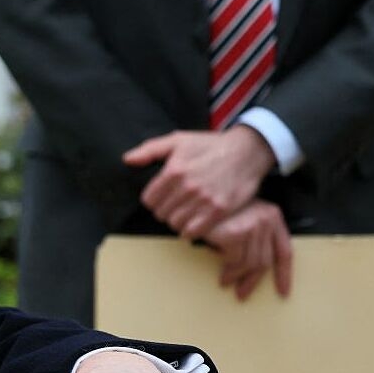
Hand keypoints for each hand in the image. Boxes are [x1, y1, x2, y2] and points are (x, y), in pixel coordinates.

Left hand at [123, 127, 275, 237]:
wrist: (246, 151)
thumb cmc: (208, 145)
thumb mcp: (177, 140)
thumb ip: (149, 150)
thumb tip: (127, 160)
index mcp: (174, 170)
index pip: (148, 200)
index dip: (152, 200)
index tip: (161, 197)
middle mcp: (187, 186)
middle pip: (161, 214)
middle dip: (164, 210)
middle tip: (174, 204)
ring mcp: (204, 200)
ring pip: (175, 224)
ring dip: (177, 221)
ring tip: (184, 212)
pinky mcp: (220, 211)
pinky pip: (193, 232)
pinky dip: (190, 230)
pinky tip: (194, 220)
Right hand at [203, 199, 292, 300]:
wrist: (195, 198)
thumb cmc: (216, 209)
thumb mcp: (242, 218)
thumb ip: (255, 237)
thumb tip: (256, 267)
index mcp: (272, 215)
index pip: (284, 251)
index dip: (284, 274)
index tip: (282, 292)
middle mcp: (266, 218)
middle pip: (265, 260)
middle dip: (253, 281)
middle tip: (242, 293)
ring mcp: (253, 225)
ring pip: (250, 263)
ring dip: (236, 276)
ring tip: (225, 282)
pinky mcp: (237, 233)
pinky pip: (235, 260)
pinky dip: (227, 268)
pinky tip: (219, 270)